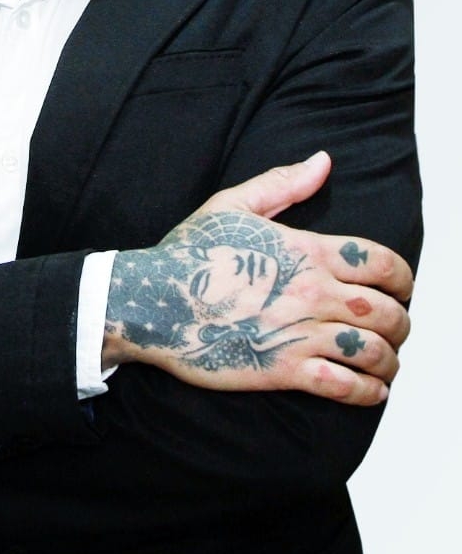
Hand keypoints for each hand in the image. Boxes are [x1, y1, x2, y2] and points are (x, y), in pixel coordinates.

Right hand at [102, 151, 412, 404]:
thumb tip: (323, 161)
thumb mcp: (233, 205)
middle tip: (394, 328)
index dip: (403, 278)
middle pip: (387, 310)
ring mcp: (299, 331)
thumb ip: (284, 183)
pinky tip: (370, 389)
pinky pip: (344, 386)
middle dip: (400, 322)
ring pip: (373, 351)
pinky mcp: (282, 369)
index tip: (401, 288)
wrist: (150, 301)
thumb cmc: (188, 254)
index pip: (382, 263)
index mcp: (305, 250)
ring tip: (386, 363)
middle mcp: (311, 291)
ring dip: (389, 360)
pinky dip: (368, 392)